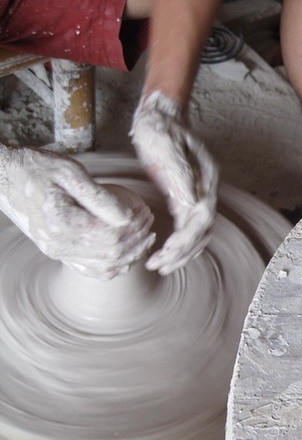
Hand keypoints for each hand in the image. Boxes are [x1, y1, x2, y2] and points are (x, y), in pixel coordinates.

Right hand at [0, 145, 154, 278]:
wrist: (4, 177)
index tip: (146, 211)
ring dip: (131, 254)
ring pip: (105, 266)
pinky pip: (91, 270)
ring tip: (145, 238)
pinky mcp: (58, 253)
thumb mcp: (70, 172)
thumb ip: (101, 197)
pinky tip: (127, 256)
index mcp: (64, 224)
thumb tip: (128, 216)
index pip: (113, 234)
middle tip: (150, 222)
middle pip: (113, 252)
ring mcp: (58, 252)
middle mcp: (60, 245)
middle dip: (138, 239)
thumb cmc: (37, 169)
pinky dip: (113, 267)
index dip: (136, 226)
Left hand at [130, 91, 217, 274]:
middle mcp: (205, 190)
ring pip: (198, 233)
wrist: (159, 115)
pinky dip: (179, 243)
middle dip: (183, 253)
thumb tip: (191, 203)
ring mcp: (197, 194)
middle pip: (202, 231)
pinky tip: (164, 252)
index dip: (185, 239)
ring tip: (160, 265)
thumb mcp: (165, 145)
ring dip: (182, 253)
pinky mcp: (185, 196)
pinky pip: (187, 226)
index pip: (201, 218)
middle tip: (159, 266)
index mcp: (205, 179)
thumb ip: (180, 173)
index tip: (166, 251)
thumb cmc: (160, 128)